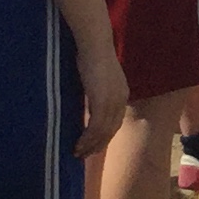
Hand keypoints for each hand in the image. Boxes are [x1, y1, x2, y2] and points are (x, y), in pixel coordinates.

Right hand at [74, 38, 129, 159]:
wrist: (94, 43)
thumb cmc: (91, 55)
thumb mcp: (96, 77)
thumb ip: (95, 90)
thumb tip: (86, 101)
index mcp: (121, 93)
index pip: (115, 121)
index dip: (105, 135)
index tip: (93, 145)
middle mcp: (120, 100)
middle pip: (111, 130)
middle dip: (98, 144)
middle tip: (84, 154)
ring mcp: (112, 102)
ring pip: (103, 132)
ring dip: (90, 145)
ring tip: (77, 153)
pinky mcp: (102, 102)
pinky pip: (95, 127)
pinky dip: (87, 139)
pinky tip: (78, 145)